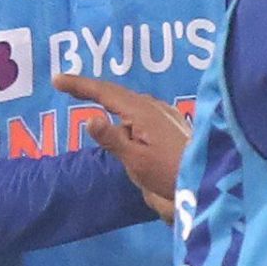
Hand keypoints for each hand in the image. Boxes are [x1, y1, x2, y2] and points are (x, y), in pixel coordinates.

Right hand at [51, 73, 190, 200]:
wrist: (209, 185)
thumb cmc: (171, 175)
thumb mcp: (136, 161)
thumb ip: (112, 140)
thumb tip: (89, 119)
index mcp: (143, 113)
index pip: (106, 93)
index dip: (80, 85)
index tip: (57, 80)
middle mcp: (156, 108)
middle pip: (118, 94)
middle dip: (92, 90)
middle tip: (65, 87)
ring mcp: (166, 115)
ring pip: (131, 104)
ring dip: (109, 102)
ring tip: (89, 102)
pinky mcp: (172, 125)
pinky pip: (141, 112)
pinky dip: (124, 113)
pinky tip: (123, 123)